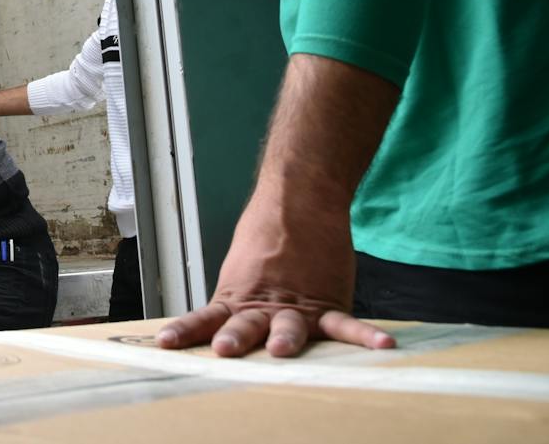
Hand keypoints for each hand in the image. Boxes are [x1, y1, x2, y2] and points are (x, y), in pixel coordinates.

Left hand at [159, 186, 394, 358]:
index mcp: (237, 296)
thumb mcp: (241, 269)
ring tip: (282, 350)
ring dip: (285, 338)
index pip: (207, 318)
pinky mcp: (328, 301)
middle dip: (236, 338)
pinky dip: (364, 335)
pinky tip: (382, 345)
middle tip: (227, 349)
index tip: (166, 344)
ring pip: (289, 325)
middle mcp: (263, 304)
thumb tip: (220, 330)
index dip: (187, 332)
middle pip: (246, 324)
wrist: (299, 198)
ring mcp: (296, 304)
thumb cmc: (267, 234)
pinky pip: (345, 325)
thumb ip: (235, 303)